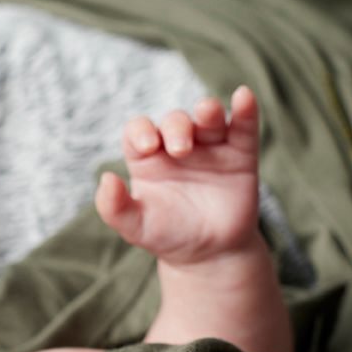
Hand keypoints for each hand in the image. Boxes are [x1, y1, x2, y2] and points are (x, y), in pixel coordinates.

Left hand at [95, 86, 260, 267]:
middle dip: (176, 128)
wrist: (210, 254)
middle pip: (174, 121)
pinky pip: (243, 126)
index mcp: (148, 159)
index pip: (138, 130)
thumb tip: (105, 179)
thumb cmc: (168, 236)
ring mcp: (210, 147)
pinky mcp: (240, 154)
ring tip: (207, 113)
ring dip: (208, 110)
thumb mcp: (135, 227)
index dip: (140, 131)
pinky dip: (246, 109)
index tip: (147, 146)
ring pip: (208, 117)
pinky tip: (243, 97)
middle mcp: (178, 146)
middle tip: (180, 150)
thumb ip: (113, 207)